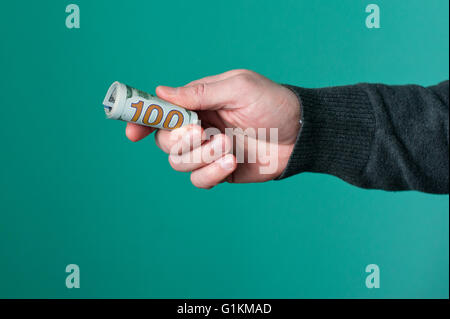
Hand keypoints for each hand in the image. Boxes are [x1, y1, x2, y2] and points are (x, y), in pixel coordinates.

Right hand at [126, 69, 300, 188]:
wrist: (301, 134)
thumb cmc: (272, 103)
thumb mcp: (239, 87)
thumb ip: (200, 93)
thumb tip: (162, 92)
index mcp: (199, 103)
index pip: (162, 112)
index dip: (143, 121)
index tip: (132, 133)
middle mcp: (199, 127)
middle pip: (165, 142)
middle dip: (180, 140)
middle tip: (203, 131)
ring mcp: (209, 151)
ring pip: (179, 163)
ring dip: (200, 156)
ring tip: (228, 147)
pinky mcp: (220, 171)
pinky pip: (199, 180)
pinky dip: (211, 174)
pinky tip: (232, 163)